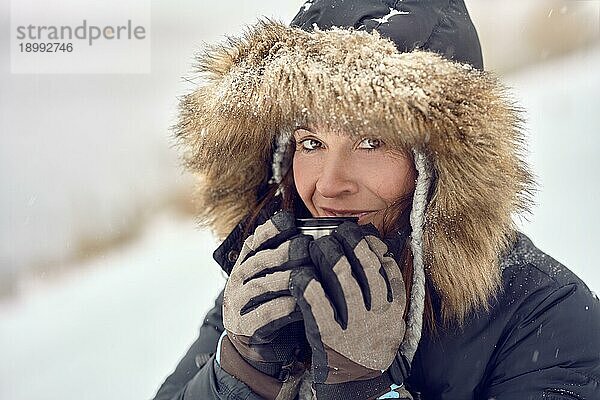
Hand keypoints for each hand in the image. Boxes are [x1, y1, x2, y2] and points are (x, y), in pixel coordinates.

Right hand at [222, 211, 311, 380]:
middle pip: (260, 261)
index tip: (291, 221)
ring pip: (261, 286)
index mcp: (246, 263)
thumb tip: (318, 233)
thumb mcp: (277, 276)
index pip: (255, 240)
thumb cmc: (276, 304)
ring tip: (309, 273)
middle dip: (284, 251)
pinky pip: (264, 315)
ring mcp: (238, 304)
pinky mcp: (245, 327)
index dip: (271, 229)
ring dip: (286, 278)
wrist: (256, 347)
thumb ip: (289, 258)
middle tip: (307, 246)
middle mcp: (238, 280)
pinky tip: (302, 303)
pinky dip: (284, 308)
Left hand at [289, 222, 407, 398]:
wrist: (358, 384)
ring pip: (347, 285)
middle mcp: (379, 318)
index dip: (373, 246)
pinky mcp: (332, 340)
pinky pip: (321, 311)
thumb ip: (384, 287)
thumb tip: (377, 247)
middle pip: (368, 271)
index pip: (388, 269)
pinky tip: (301, 275)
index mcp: (394, 309)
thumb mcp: (387, 317)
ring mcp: (356, 329)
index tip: (361, 233)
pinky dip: (311, 290)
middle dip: (352, 245)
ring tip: (319, 244)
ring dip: (332, 259)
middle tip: (338, 232)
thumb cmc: (368, 341)